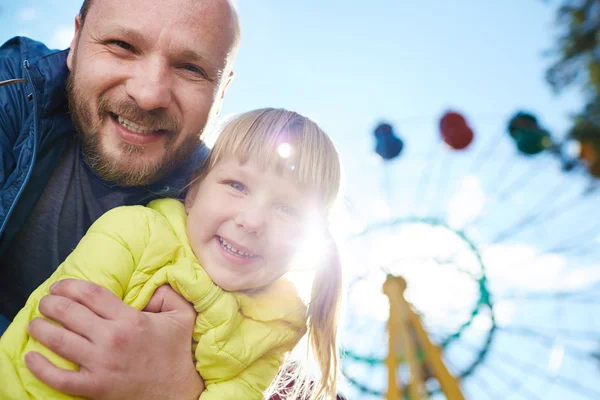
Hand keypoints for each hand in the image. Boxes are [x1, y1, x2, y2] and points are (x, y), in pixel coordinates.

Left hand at [25, 280, 203, 399]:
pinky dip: (40, 367)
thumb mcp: (182, 316)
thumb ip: (168, 293)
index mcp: (130, 320)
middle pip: (70, 313)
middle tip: (45, 302)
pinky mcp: (94, 388)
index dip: (70, 286)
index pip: (91, 294)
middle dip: (51, 304)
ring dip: (41, 328)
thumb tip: (151, 283)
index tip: (60, 286)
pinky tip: (31, 358)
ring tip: (35, 323)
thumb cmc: (176, 352)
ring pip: (59, 341)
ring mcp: (100, 365)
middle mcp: (112, 339)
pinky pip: (59, 378)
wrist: (176, 392)